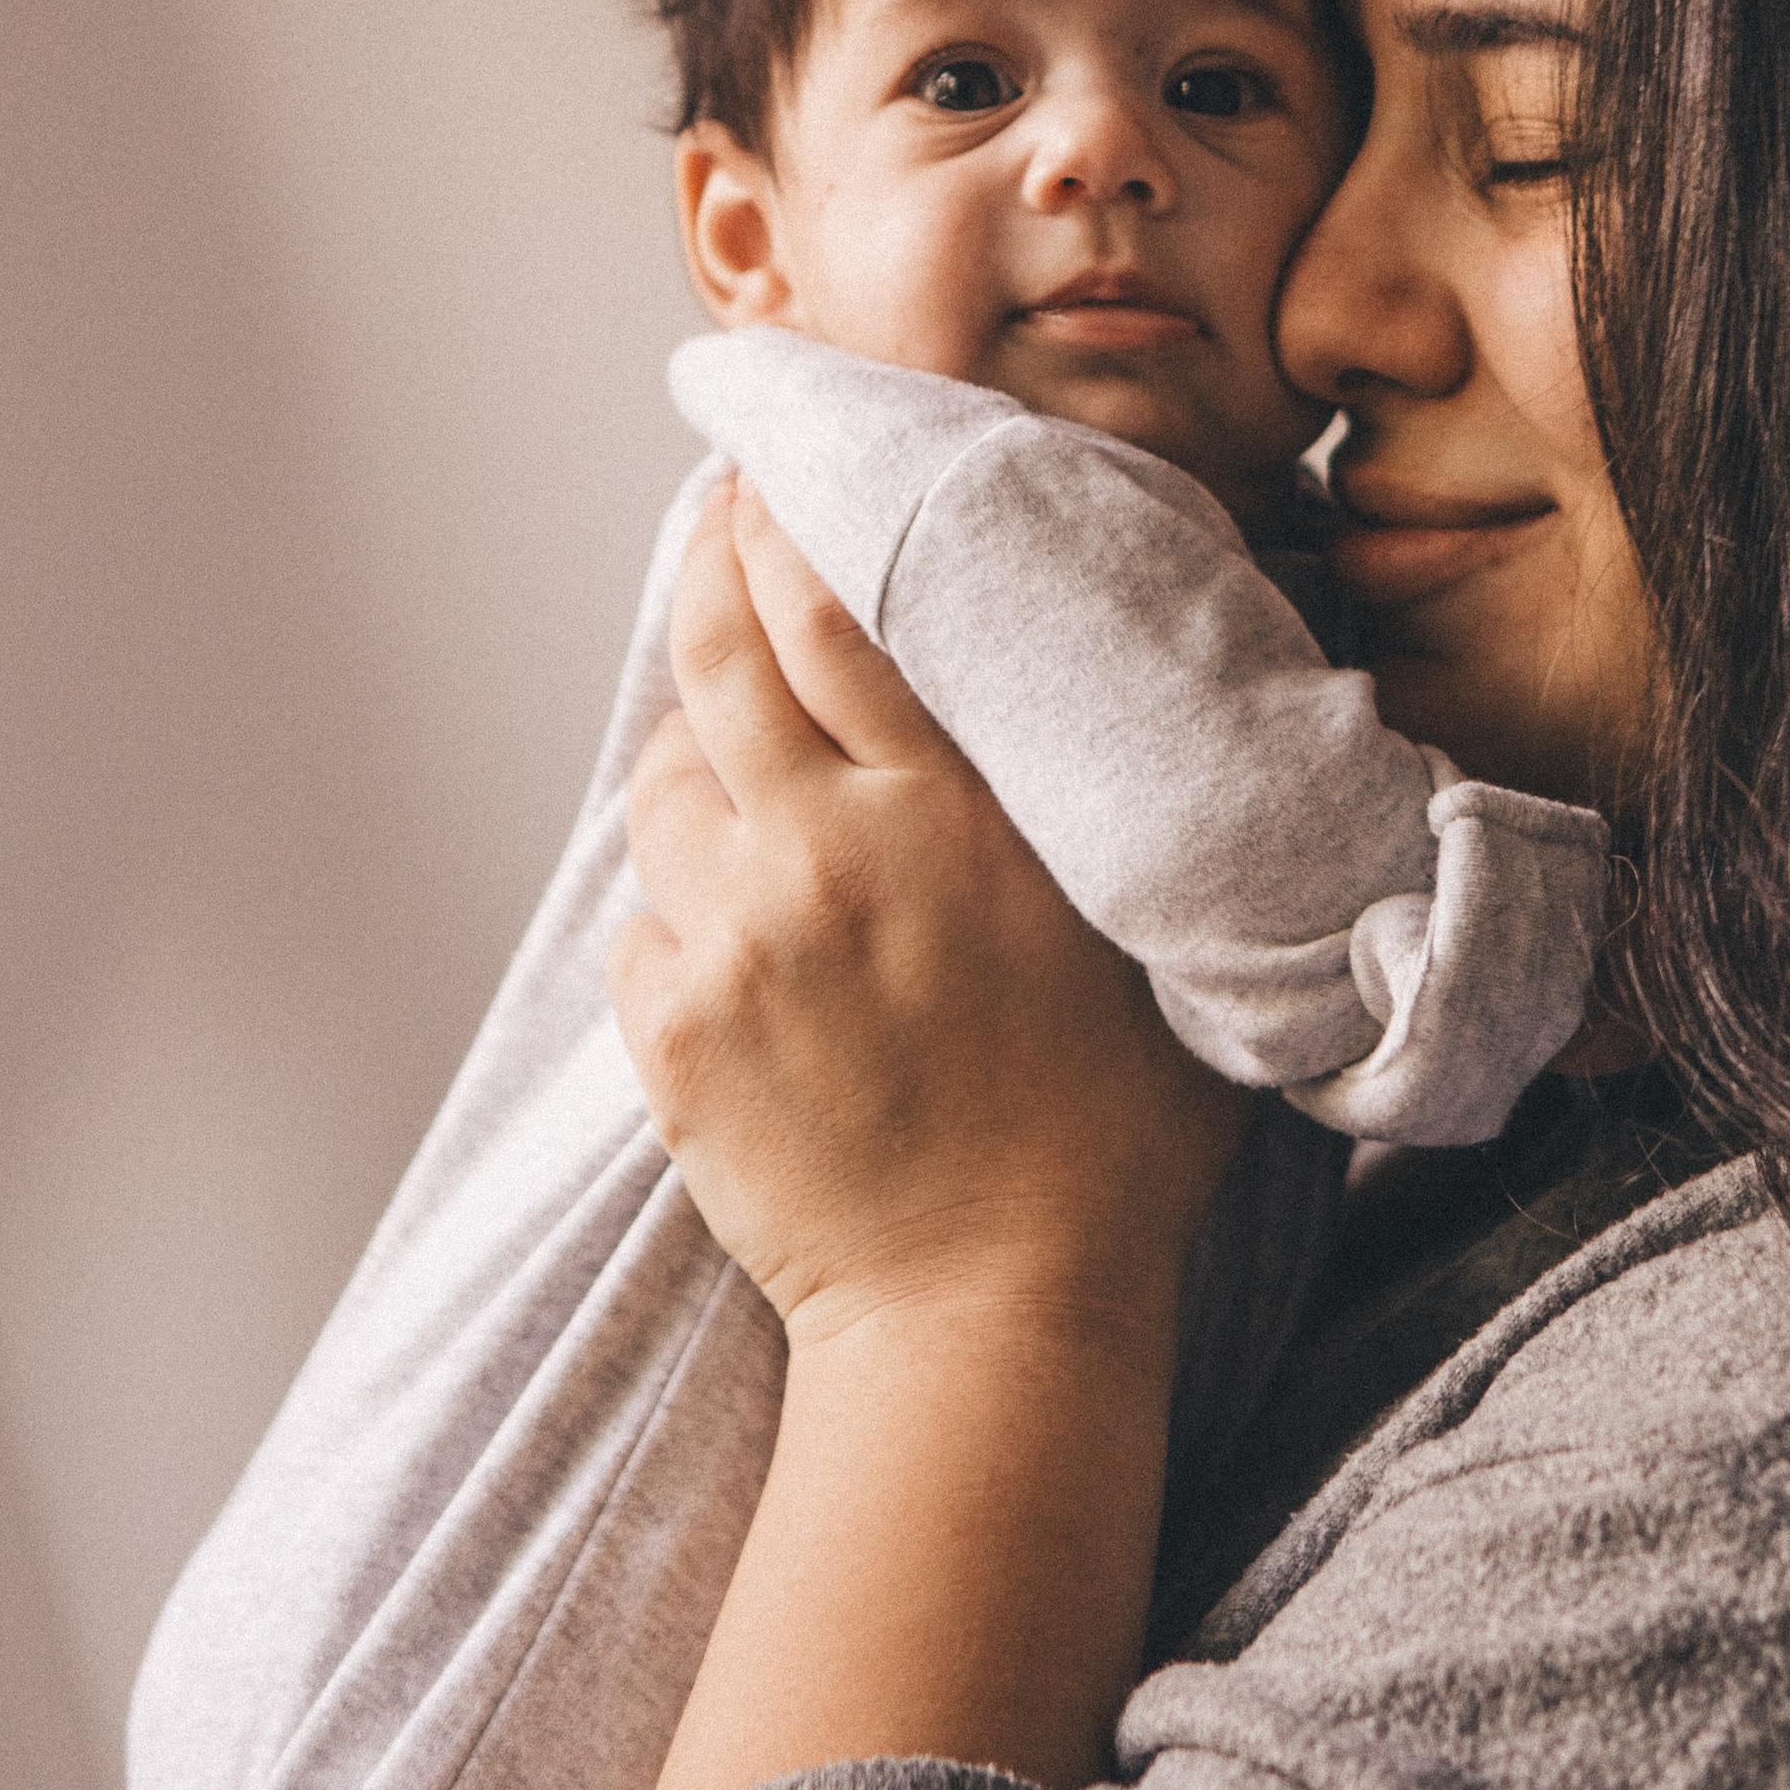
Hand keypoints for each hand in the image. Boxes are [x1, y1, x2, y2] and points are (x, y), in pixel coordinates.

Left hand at [610, 475, 1246, 1351]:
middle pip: (720, 648)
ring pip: (665, 778)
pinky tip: (748, 935)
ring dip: (701, 759)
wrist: (988, 1323)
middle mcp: (828, 851)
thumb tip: (1145, 667)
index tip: (782, 466)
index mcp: (952, 813)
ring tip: (754, 778)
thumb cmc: (1106, 1137)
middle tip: (723, 514)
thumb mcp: (1145, 931)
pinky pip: (644, 913)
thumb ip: (1107, 794)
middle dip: (710, 560)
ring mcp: (736, 937)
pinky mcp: (671, 1025)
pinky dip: (683, 906)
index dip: (788, 516)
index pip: (834, 602)